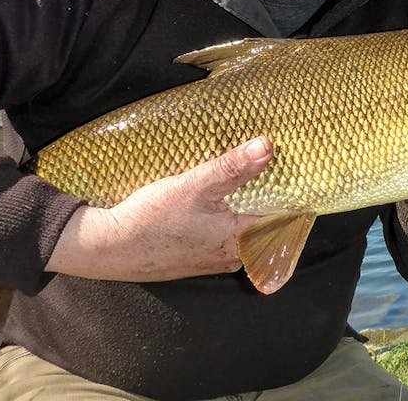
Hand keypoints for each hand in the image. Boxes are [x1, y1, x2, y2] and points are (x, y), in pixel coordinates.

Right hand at [46, 137, 272, 281]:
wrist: (105, 248)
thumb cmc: (151, 220)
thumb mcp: (195, 186)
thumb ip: (233, 167)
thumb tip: (268, 147)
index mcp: (239, 240)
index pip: (283, 220)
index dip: (294, 197)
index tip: (301, 175)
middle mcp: (231, 256)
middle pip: (264, 228)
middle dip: (272, 203)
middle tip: (279, 173)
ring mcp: (210, 260)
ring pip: (242, 234)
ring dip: (247, 211)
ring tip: (251, 182)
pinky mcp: (192, 258)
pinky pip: (221, 238)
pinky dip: (226, 220)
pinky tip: (217, 204)